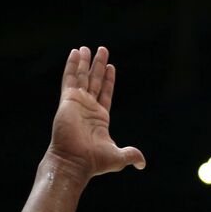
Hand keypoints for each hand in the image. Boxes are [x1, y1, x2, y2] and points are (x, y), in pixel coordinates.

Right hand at [47, 46, 145, 178]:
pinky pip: (70, 78)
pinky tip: (74, 53)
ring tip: (86, 48)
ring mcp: (77, 103)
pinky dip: (72, 66)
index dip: (109, 80)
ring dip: (84, 62)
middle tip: (102, 50)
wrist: (75, 162)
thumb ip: (131, 155)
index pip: (105, 93)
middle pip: (95, 81)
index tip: (111, 67)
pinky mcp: (68, 100)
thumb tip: (142, 163)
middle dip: (98, 66)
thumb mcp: (118, 157)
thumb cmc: (94, 162)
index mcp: (100, 118)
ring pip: (82, 77)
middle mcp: (88, 108)